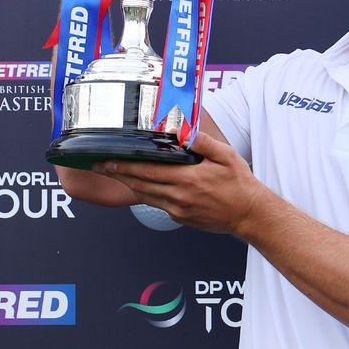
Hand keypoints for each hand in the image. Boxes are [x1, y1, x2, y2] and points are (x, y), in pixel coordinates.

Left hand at [94, 131, 268, 237]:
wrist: (249, 214)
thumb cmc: (240, 184)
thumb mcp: (227, 156)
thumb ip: (204, 143)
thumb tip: (185, 130)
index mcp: (189, 179)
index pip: (148, 171)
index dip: (125, 166)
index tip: (108, 160)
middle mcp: (179, 196)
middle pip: (140, 184)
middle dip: (117, 174)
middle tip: (99, 166)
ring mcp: (178, 210)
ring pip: (145, 196)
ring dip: (128, 184)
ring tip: (112, 174)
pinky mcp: (181, 218)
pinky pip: (158, 205)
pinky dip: (146, 194)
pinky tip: (140, 185)